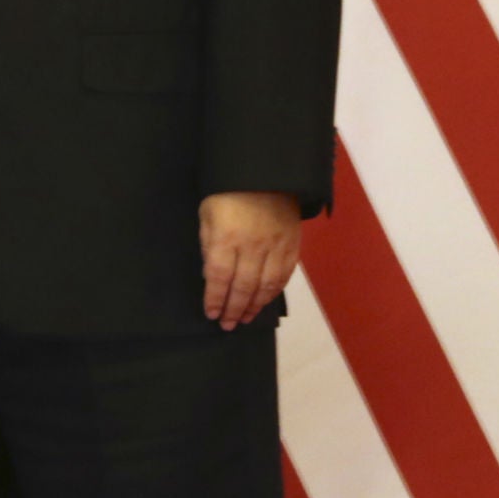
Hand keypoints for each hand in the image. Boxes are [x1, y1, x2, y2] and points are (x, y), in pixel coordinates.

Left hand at [199, 191, 300, 330]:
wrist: (265, 172)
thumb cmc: (227, 192)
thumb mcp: (207, 213)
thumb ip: (208, 243)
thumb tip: (210, 274)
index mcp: (226, 236)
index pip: (218, 276)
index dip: (214, 298)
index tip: (211, 313)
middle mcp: (252, 245)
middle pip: (242, 286)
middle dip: (233, 309)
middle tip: (227, 325)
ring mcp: (275, 246)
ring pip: (265, 286)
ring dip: (254, 306)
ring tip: (245, 319)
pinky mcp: (292, 245)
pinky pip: (283, 276)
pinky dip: (273, 292)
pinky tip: (264, 301)